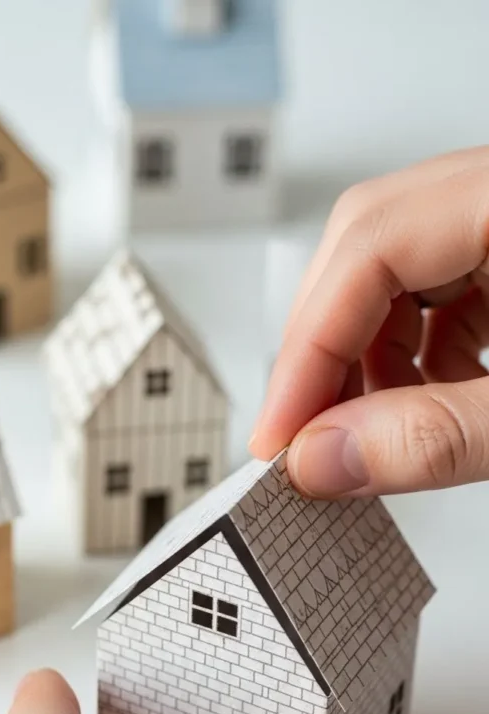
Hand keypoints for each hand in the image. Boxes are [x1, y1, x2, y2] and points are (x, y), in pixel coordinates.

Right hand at [252, 147, 488, 495]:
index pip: (372, 247)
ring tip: (373, 431)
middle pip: (369, 244)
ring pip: (398, 265)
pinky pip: (442, 285)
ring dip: (371, 355)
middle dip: (327, 349)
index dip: (308, 349)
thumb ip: (438, 436)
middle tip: (308, 434)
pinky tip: (427, 403)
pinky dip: (417, 352)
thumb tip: (324, 460)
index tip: (281, 436)